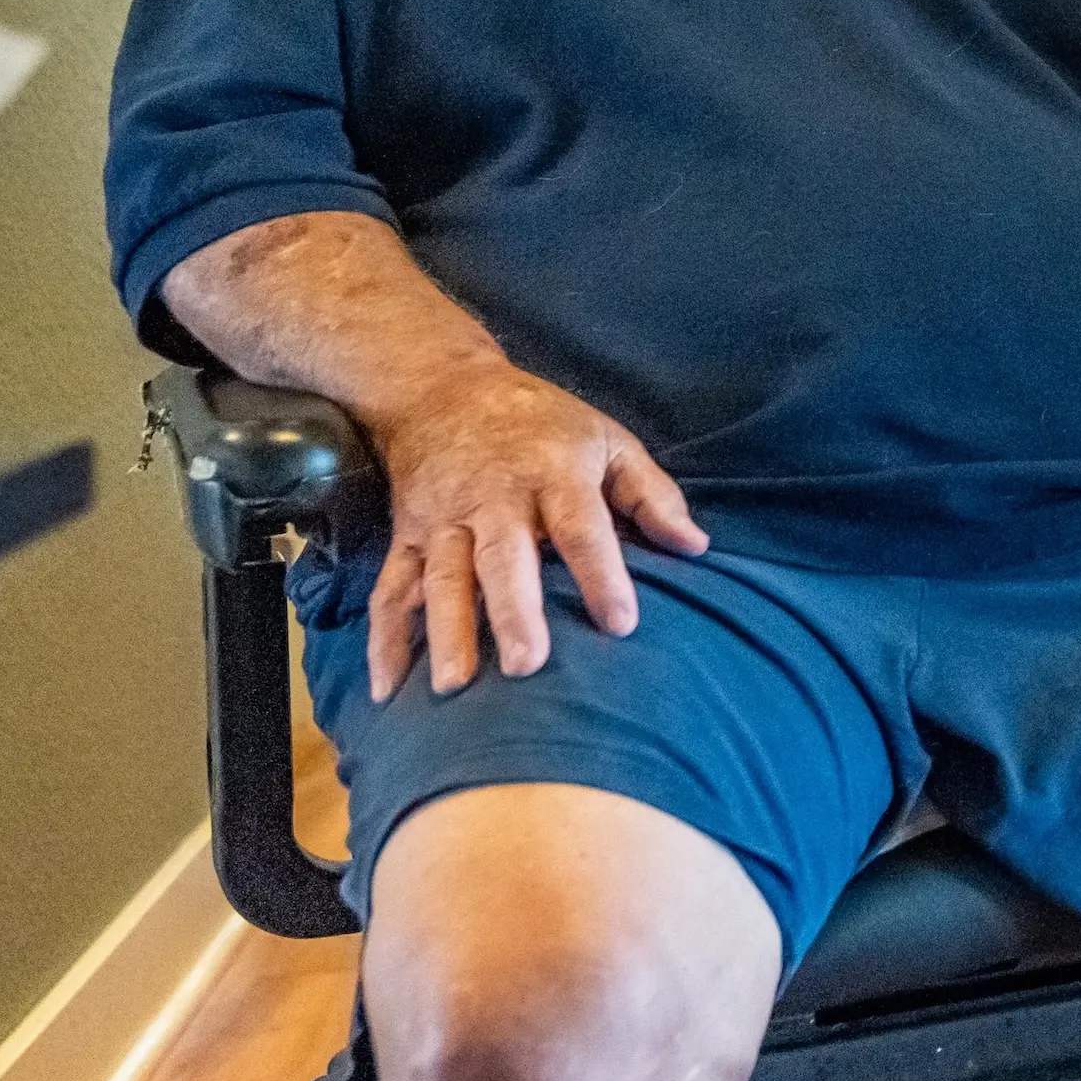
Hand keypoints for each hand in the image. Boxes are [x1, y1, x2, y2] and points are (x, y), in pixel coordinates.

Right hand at [358, 360, 705, 700]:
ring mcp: (443, 522)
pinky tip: (390, 691)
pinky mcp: (407, 538)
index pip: (580, 528)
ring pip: (442, 580)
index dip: (601, 575)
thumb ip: (652, 495)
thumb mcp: (607, 440)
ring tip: (453, 688)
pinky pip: (392, 591)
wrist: (441, 389)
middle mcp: (494, 500)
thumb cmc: (542, 424)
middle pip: (503, 558)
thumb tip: (695, 546)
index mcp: (552, 474)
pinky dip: (384, 641)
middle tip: (527, 666)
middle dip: (512, 611)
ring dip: (446, 634)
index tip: (621, 624)